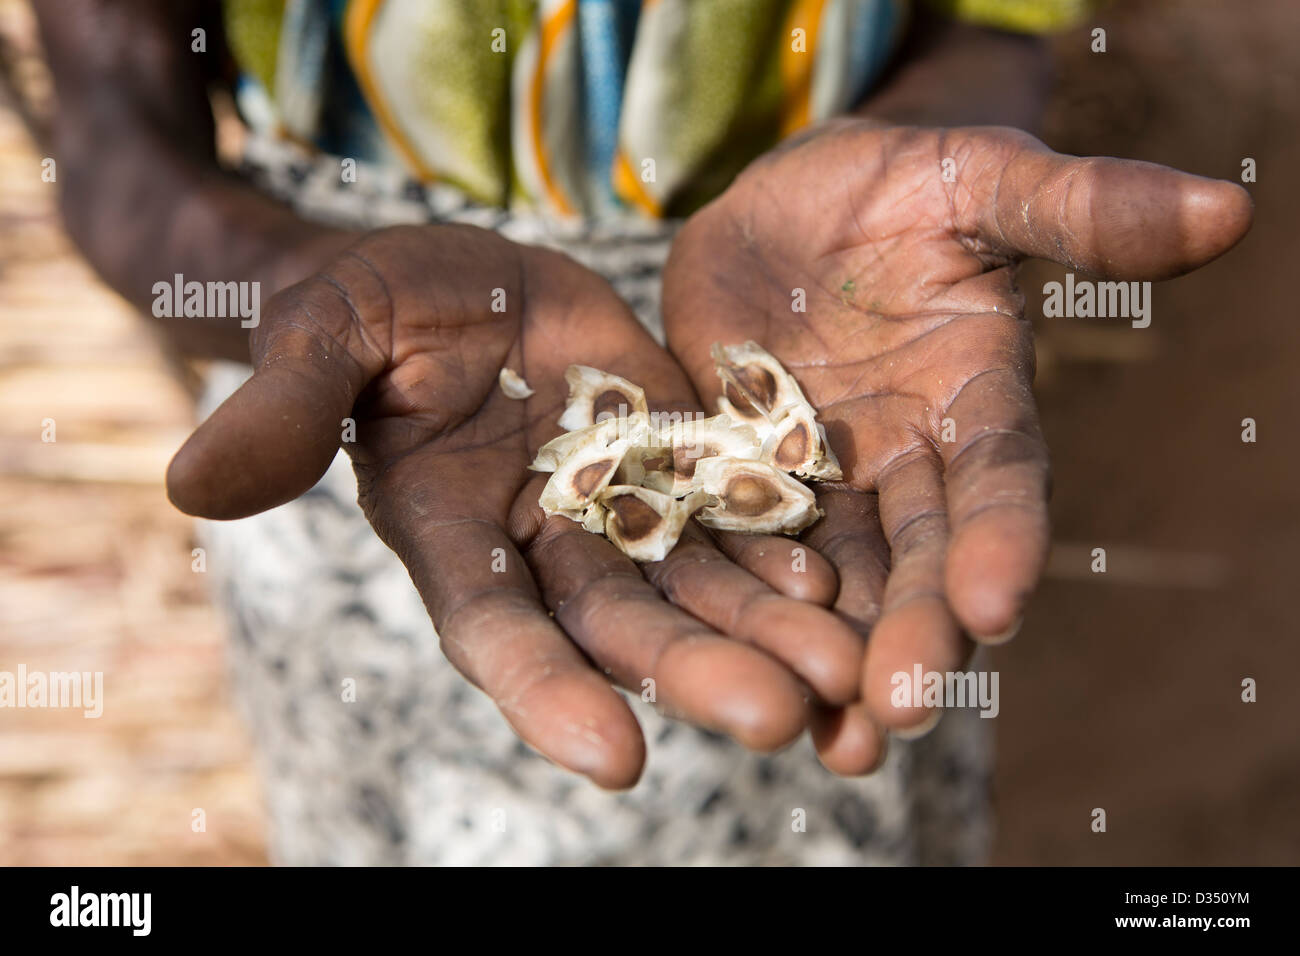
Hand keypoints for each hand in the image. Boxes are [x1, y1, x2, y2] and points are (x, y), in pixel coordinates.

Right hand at [166, 225, 870, 787]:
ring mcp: (618, 508)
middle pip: (620, 627)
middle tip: (778, 720)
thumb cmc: (377, 303)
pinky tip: (837, 577)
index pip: (492, 629)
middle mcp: (540, 546)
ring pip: (696, 586)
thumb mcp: (327, 332)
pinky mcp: (677, 462)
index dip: (544, 692)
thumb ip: (284, 408)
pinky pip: (735, 514)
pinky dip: (783, 549)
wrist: (464, 279)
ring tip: (844, 671)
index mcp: (450, 535)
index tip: (612, 759)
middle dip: (693, 675)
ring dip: (768, 632)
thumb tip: (192, 488)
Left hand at [663, 121, 1251, 737]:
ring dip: (830, 655)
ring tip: (827, 737)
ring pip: (835, 579)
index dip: (1003, 542)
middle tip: (899, 712)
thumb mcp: (979, 179)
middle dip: (914, 633)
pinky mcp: (735, 474)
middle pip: (918, 559)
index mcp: (974, 402)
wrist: (782, 200)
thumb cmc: (893, 185)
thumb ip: (1080, 209)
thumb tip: (1232, 210)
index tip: (996, 605)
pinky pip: (736, 542)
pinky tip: (729, 665)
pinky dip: (741, 603)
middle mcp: (904, 462)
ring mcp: (820, 478)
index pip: (1001, 482)